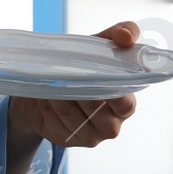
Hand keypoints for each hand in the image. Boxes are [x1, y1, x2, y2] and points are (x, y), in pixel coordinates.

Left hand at [9, 21, 139, 149]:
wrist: (48, 86)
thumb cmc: (83, 66)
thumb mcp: (101, 46)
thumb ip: (121, 34)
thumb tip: (126, 35)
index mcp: (125, 104)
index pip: (126, 104)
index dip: (114, 93)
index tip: (96, 75)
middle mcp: (111, 124)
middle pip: (98, 113)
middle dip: (81, 91)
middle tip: (66, 73)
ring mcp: (90, 136)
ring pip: (74, 117)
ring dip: (61, 96)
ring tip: (52, 79)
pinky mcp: (68, 139)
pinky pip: (58, 125)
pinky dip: (50, 107)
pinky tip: (45, 95)